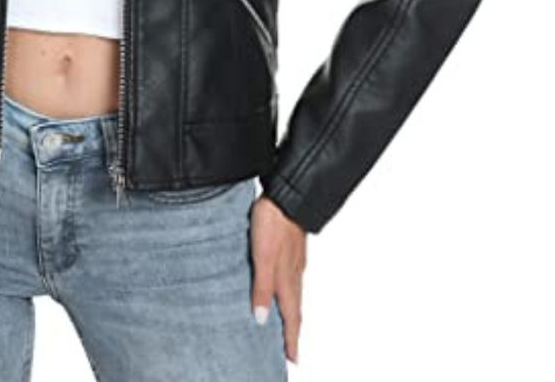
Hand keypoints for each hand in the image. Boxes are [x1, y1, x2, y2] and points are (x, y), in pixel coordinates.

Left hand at [249, 193, 306, 363]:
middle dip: (293, 330)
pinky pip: (291, 277)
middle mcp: (294, 273)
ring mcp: (294, 259)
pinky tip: (280, 284)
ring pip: (294, 292)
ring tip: (286, 323)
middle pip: (295, 308)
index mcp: (287, 279)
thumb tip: (260, 319)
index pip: (291, 317)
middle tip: (291, 349)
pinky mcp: (290, 247)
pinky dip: (288, 290)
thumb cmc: (273, 223)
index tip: (293, 359)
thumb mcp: (263, 257)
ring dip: (291, 310)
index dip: (291, 339)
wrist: (286, 194)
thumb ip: (261, 287)